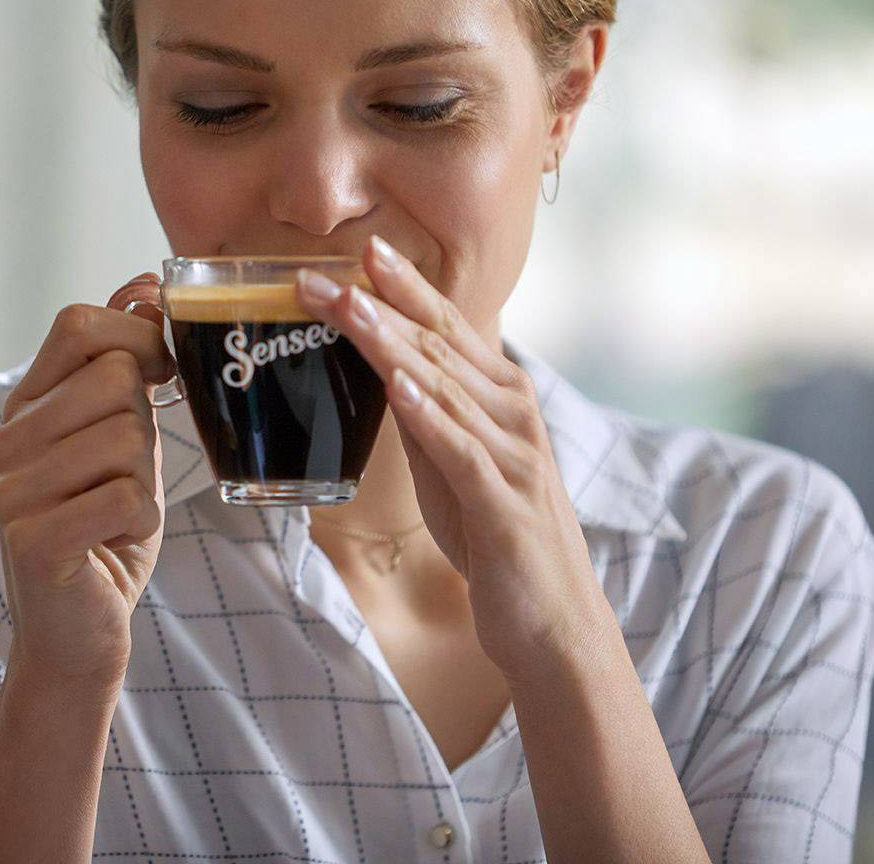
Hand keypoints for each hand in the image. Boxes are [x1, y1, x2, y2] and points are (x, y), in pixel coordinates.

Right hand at [0, 273, 173, 687]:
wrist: (78, 632)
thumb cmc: (105, 528)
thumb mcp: (121, 436)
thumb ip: (125, 365)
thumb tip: (142, 282)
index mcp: (26, 407)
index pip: (79, 324)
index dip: (137, 336)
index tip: (158, 376)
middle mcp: (7, 441)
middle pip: (116, 378)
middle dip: (145, 428)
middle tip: (121, 477)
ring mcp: (13, 490)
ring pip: (129, 437)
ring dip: (145, 482)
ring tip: (113, 514)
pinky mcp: (33, 540)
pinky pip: (128, 496)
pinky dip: (140, 522)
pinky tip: (113, 543)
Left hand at [294, 239, 610, 680]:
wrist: (553, 623)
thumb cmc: (498, 540)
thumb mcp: (452, 466)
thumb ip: (425, 417)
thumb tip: (383, 372)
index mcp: (501, 396)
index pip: (445, 328)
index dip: (403, 287)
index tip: (362, 249)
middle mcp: (512, 413)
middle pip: (436, 345)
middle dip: (375, 305)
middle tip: (320, 273)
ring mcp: (513, 455)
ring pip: (443, 386)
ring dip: (391, 343)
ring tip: (350, 306)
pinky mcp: (505, 503)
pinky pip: (462, 451)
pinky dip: (429, 415)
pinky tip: (398, 386)